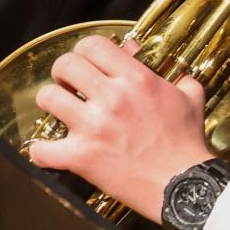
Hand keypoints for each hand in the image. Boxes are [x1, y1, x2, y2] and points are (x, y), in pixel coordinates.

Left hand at [27, 34, 213, 223]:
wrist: (183, 185)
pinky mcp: (82, 158)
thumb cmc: (186, 141)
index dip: (85, 50)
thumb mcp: (188, 95)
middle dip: (63, 72)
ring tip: (61, 111)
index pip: (93, 45)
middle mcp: (112, 98)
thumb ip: (170, 70)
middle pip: (65, 65)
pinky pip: (42, 150)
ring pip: (48, 98)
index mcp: (137, 79)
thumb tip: (139, 51)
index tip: (87, 62)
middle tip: (70, 84)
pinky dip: (41, 151)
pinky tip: (50, 150)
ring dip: (51, 103)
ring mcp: (93, 128)